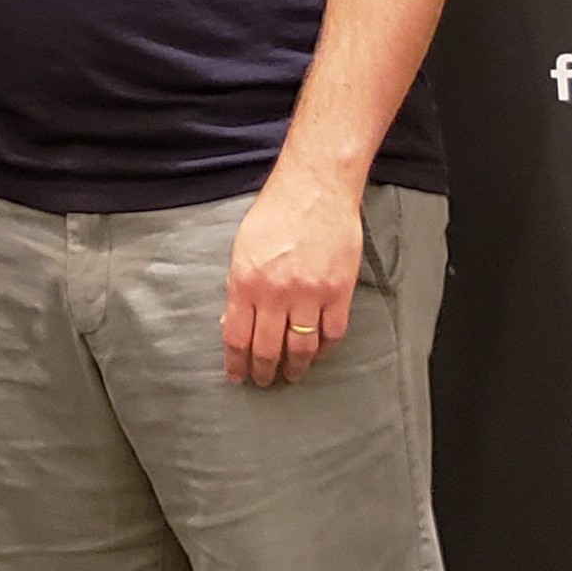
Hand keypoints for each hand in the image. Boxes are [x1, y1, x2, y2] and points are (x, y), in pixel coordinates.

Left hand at [222, 174, 362, 385]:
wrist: (315, 189)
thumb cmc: (275, 215)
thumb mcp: (241, 249)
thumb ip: (237, 287)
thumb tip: (232, 322)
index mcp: (246, 283)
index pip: (237, 338)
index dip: (236, 364)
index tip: (238, 377)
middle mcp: (276, 293)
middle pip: (268, 350)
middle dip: (264, 372)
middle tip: (264, 381)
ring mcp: (310, 294)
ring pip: (302, 348)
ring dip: (295, 368)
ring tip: (291, 375)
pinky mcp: (339, 291)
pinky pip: (333, 334)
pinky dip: (325, 350)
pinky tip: (318, 353)